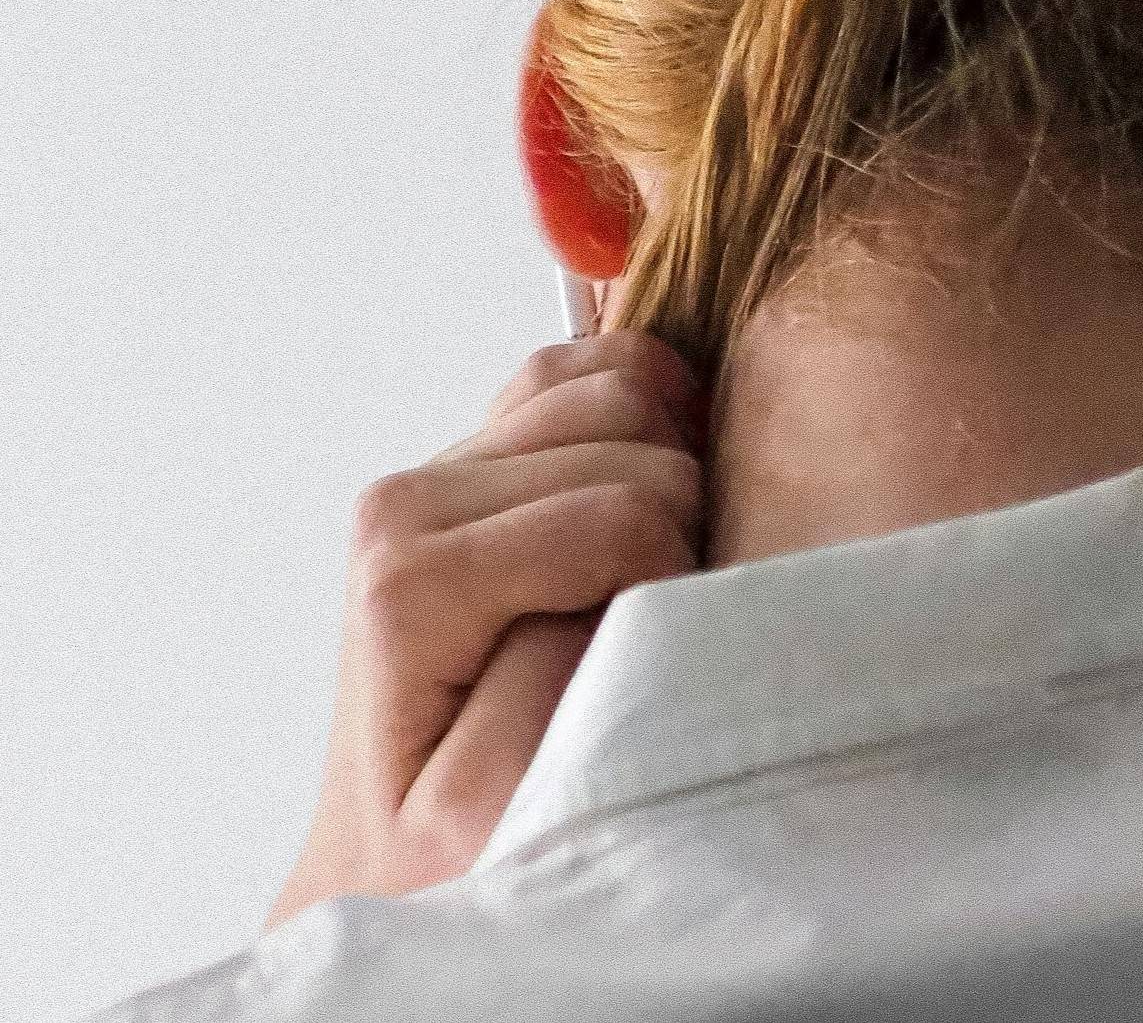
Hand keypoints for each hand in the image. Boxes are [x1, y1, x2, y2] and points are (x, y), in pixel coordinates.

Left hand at [263, 331, 708, 929]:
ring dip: (667, 468)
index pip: (622, 516)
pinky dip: (651, 401)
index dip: (670, 585)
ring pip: (621, 388)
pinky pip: (592, 366)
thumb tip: (621, 570)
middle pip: (629, 436)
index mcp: (409, 580)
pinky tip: (652, 489)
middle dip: (674, 524)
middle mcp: (405, 500)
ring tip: (646, 569)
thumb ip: (548, 691)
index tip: (643, 663)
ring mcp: (438, 465)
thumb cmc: (448, 851)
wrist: (390, 854)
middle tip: (648, 622)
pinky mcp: (476, 450)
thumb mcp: (488, 821)